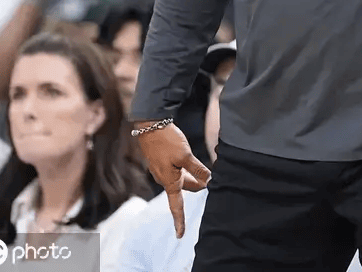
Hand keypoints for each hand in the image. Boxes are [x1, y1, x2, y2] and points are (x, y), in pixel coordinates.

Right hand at [135, 122, 210, 237]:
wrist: (150, 126)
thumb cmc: (166, 141)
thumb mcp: (185, 155)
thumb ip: (197, 169)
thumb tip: (209, 180)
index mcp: (169, 181)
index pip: (176, 206)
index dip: (179, 220)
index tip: (180, 235)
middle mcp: (165, 178)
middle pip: (184, 189)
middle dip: (197, 187)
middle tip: (211, 182)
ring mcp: (163, 170)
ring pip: (182, 179)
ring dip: (193, 178)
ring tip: (206, 173)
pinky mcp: (163, 161)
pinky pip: (178, 170)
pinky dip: (188, 170)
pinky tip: (194, 163)